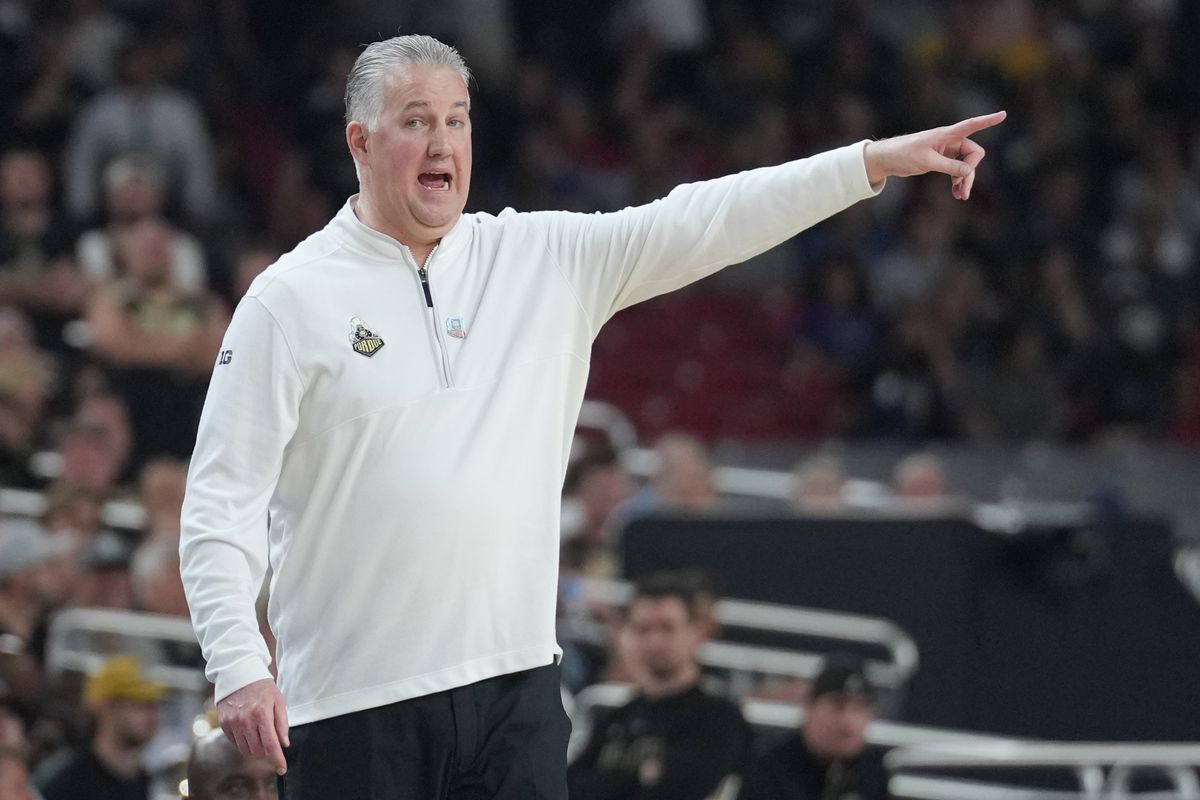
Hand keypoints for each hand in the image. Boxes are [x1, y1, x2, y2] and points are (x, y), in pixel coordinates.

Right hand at [217, 678, 289, 774]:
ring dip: (256, 749)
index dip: (277, 759)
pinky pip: (235, 743)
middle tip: (273, 744)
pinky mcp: (224, 724)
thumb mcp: (278, 700)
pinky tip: (250, 734)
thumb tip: (284, 743)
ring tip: (262, 738)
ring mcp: (233, 723)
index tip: (282, 768)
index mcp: (262, 714)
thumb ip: (282, 723)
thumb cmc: (262, 686)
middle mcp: (245, 721)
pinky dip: (244, 743)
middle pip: (258, 750)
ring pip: (246, 749)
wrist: (238, 673)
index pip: (271, 745)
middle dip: (268, 752)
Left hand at [863, 110, 1006, 199]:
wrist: (888, 159)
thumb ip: (949, 166)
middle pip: (973, 154)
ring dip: (965, 180)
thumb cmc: (904, 154)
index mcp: (946, 134)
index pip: (971, 125)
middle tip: (963, 190)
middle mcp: (949, 140)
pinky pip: (957, 170)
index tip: (1003, 114)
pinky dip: (958, 181)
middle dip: (971, 172)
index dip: (987, 121)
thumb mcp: (927, 161)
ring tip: (961, 197)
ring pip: (966, 165)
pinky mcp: (942, 160)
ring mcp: (947, 150)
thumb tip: (969, 172)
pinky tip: (956, 194)